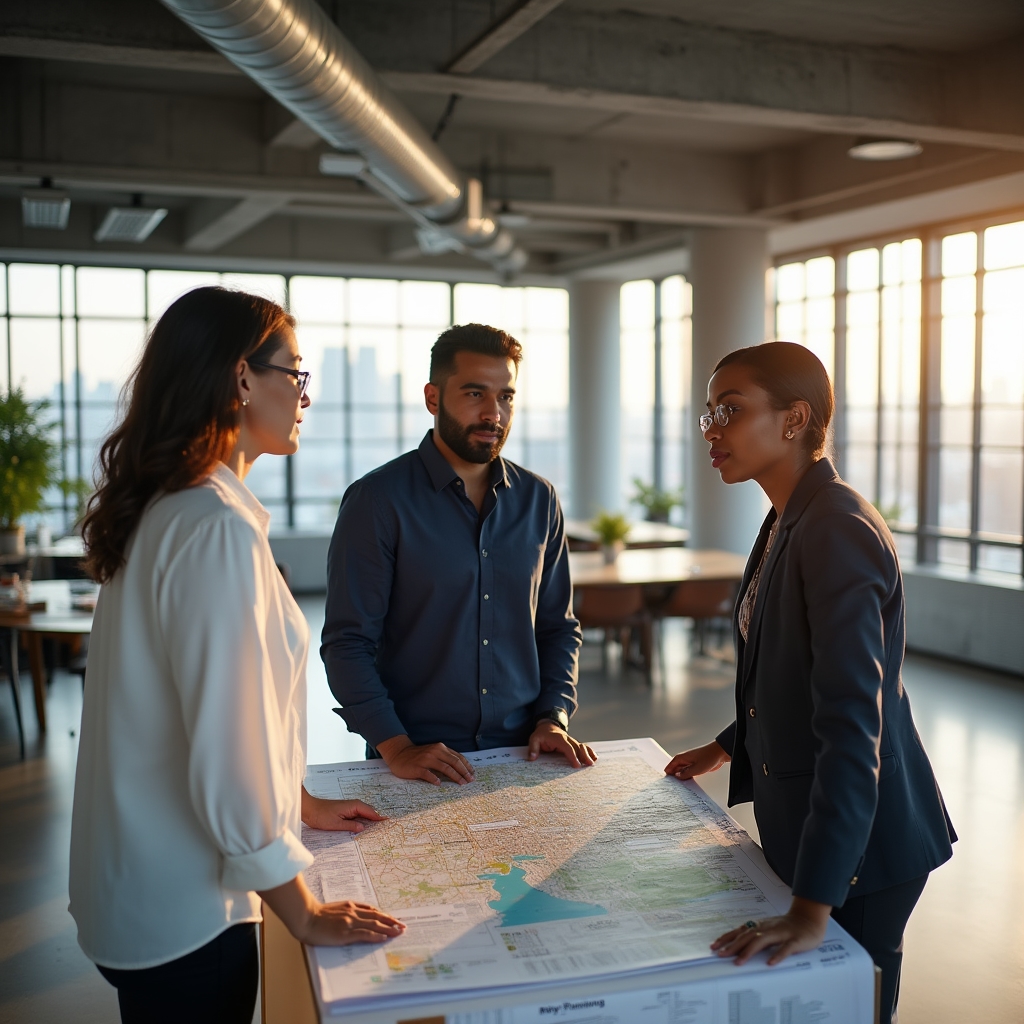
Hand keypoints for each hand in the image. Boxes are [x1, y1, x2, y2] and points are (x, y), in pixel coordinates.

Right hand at [299, 899, 405, 946]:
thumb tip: (361, 914)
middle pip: (377, 917)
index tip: (394, 919)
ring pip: (374, 925)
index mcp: (351, 906)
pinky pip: (364, 934)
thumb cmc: (317, 914)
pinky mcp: (345, 933)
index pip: (373, 910)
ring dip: (388, 929)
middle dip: (392, 921)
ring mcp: (350, 923)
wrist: (305, 917)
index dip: (385, 915)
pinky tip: (383, 938)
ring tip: (399, 932)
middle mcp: (353, 912)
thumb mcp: (336, 908)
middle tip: (403, 926)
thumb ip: (348, 910)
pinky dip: (375, 936)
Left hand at [300, 788, 385, 832]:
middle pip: (369, 812)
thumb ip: (351, 826)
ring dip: (370, 820)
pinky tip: (364, 827)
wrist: (309, 808)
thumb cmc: (321, 816)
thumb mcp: (336, 824)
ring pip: (364, 814)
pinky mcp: (346, 810)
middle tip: (387, 827)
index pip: (371, 812)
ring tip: (379, 828)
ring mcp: (350, 807)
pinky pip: (358, 815)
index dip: (380, 818)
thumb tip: (363, 828)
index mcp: (354, 806)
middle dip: (377, 819)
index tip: (389, 823)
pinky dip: (363, 820)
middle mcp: (354, 805)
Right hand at [377, 734, 474, 785]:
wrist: (399, 754)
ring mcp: (426, 759)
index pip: (458, 757)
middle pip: (454, 762)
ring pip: (445, 768)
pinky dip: (435, 779)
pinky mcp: (417, 767)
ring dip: (455, 776)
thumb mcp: (434, 753)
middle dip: (464, 772)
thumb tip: (461, 769)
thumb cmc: (419, 755)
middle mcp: (435, 752)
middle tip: (470, 781)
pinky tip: (439, 784)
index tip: (473, 774)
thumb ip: (445, 758)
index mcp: (440, 748)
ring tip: (461, 784)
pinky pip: (428, 774)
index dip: (467, 766)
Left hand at [527, 721, 596, 767]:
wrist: (547, 725)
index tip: (577, 765)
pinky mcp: (573, 743)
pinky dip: (589, 751)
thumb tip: (532, 758)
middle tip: (589, 765)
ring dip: (588, 754)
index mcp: (559, 738)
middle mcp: (567, 739)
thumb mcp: (534, 739)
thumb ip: (533, 748)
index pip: (567, 747)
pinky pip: (583, 746)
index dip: (573, 756)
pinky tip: (595, 757)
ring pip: (582, 746)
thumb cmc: (541, 734)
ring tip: (593, 763)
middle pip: (578, 747)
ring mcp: (571, 741)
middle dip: (584, 756)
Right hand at [664, 740, 729, 779]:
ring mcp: (690, 762)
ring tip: (679, 785)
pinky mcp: (696, 765)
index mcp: (682, 757)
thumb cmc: (709, 757)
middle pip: (675, 768)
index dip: (668, 773)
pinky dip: (687, 776)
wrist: (719, 753)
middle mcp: (685, 759)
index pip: (671, 765)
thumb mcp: (696, 768)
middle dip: (673, 775)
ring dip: (681, 776)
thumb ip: (686, 773)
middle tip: (672, 785)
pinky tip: (688, 781)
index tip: (666, 780)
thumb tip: (677, 776)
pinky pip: (688, 771)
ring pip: (682, 770)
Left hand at [710, 897, 830, 964]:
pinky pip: (785, 948)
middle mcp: (767, 928)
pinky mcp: (795, 940)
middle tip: (720, 955)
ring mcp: (781, 933)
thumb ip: (754, 936)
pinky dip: (777, 955)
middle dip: (733, 946)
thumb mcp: (767, 929)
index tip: (713, 946)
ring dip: (749, 951)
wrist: (808, 919)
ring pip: (762, 941)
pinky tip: (770, 963)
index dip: (726, 938)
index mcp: (760, 926)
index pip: (739, 932)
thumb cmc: (785, 927)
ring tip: (739, 962)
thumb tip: (735, 946)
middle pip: (747, 936)